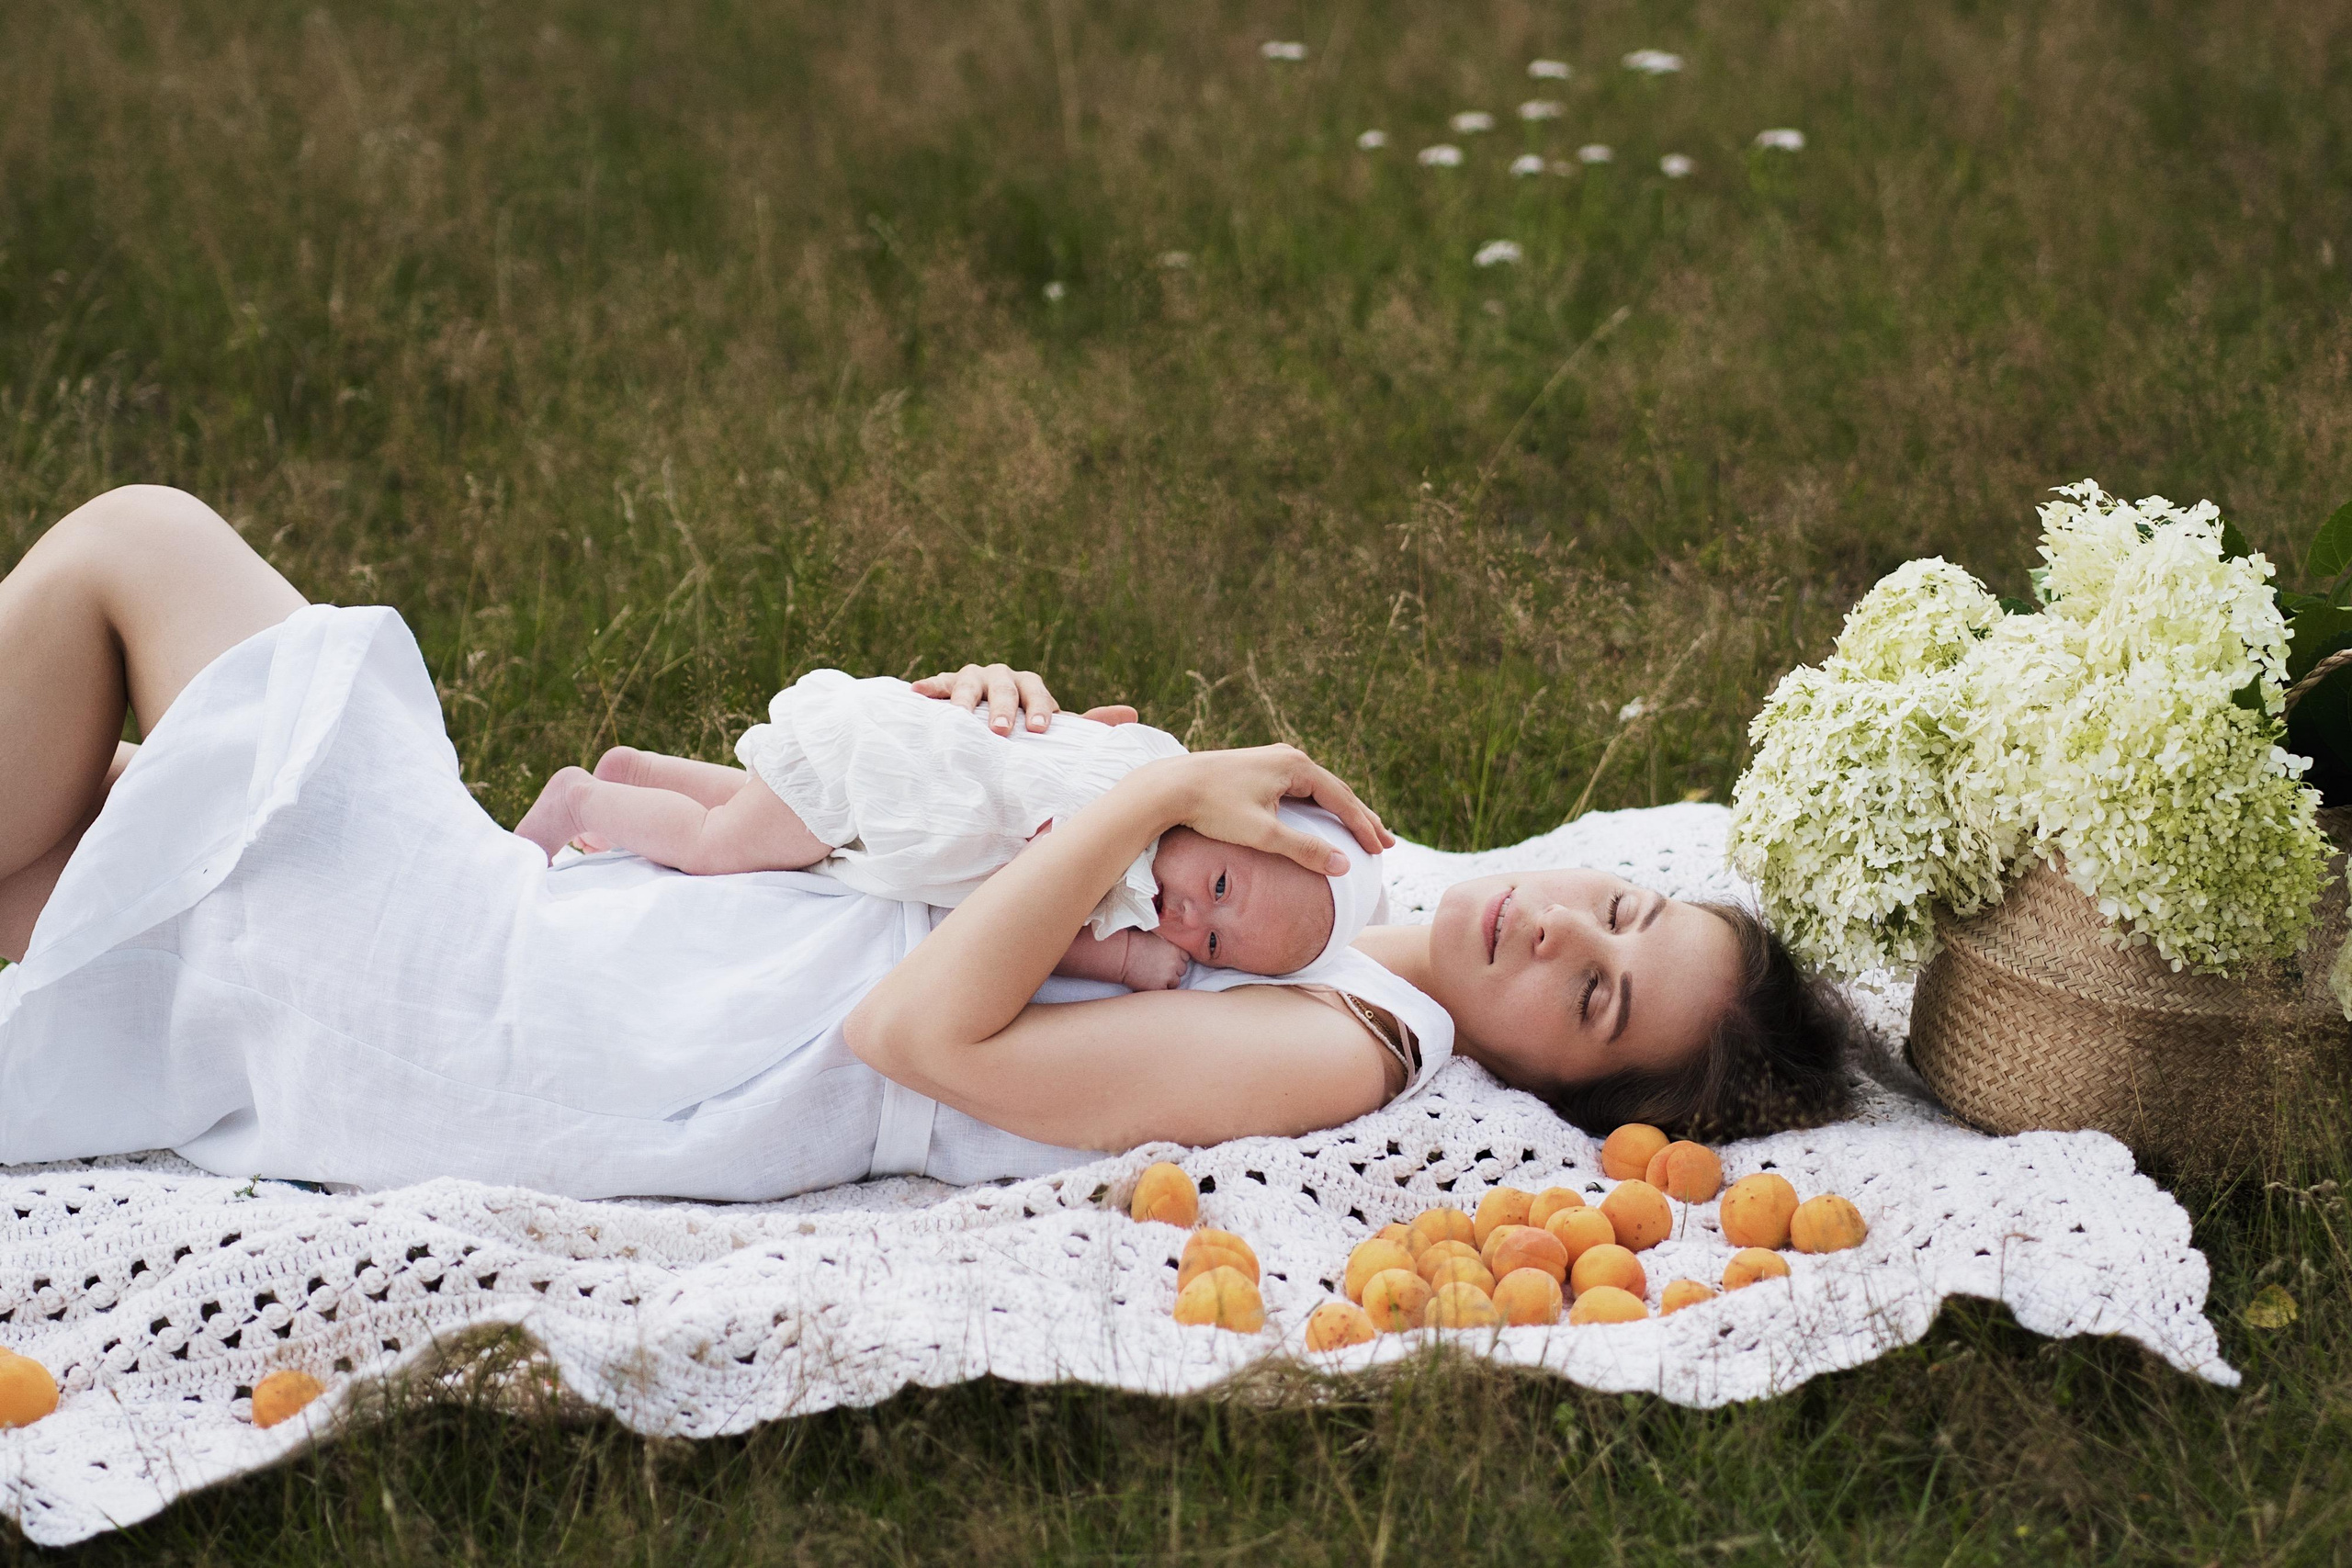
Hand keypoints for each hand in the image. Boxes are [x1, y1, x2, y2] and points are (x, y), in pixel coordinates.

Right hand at [911, 663, 1135, 733]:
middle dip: (1002, 707)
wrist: (985, 722)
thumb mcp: (1052, 729)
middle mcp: (1001, 677)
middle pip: (1004, 685)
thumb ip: (1087, 726)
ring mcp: (972, 679)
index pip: (1037, 690)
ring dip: (966, 698)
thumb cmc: (1023, 728)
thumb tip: (1132, 714)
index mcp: (1028, 686)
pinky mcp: (946, 686)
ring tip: (960, 717)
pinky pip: (937, 684)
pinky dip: (929, 686)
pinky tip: (917, 693)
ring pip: (969, 681)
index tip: (1040, 731)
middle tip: (1001, 730)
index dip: (1039, 708)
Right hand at [1116, 931, 1190, 990]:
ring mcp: (1167, 977)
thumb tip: (1169, 947)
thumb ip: (1167, 944)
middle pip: (1182, 970)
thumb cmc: (1134, 943)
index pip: (1186, 957)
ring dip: (1168, 981)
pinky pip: (1165, 991)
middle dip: (1173, 970)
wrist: (1121, 956)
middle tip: (1161, 969)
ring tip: (1155, 977)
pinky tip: (1151, 983)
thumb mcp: (1156, 937)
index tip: (1169, 961)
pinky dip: (1159, 988)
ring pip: (1175, 982)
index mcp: (1175, 950)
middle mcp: (1174, 963)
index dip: (1177, 959)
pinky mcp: (1158, 988)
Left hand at [1153, 745, 1391, 874]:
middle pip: (1335, 791)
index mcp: (1296, 766)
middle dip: (1360, 817)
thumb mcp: (1263, 834)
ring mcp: (1272, 760)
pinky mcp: (1257, 769)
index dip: (1363, 827)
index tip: (1381, 850)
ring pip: (1317, 789)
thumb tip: (1344, 865)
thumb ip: (1304, 849)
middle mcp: (1288, 757)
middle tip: (1386, 841)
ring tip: (1360, 830)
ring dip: (1340, 811)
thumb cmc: (1214, 808)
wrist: (1169, 786)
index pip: (1342, 800)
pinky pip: (1299, 789)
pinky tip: (1320, 817)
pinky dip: (1317, 806)